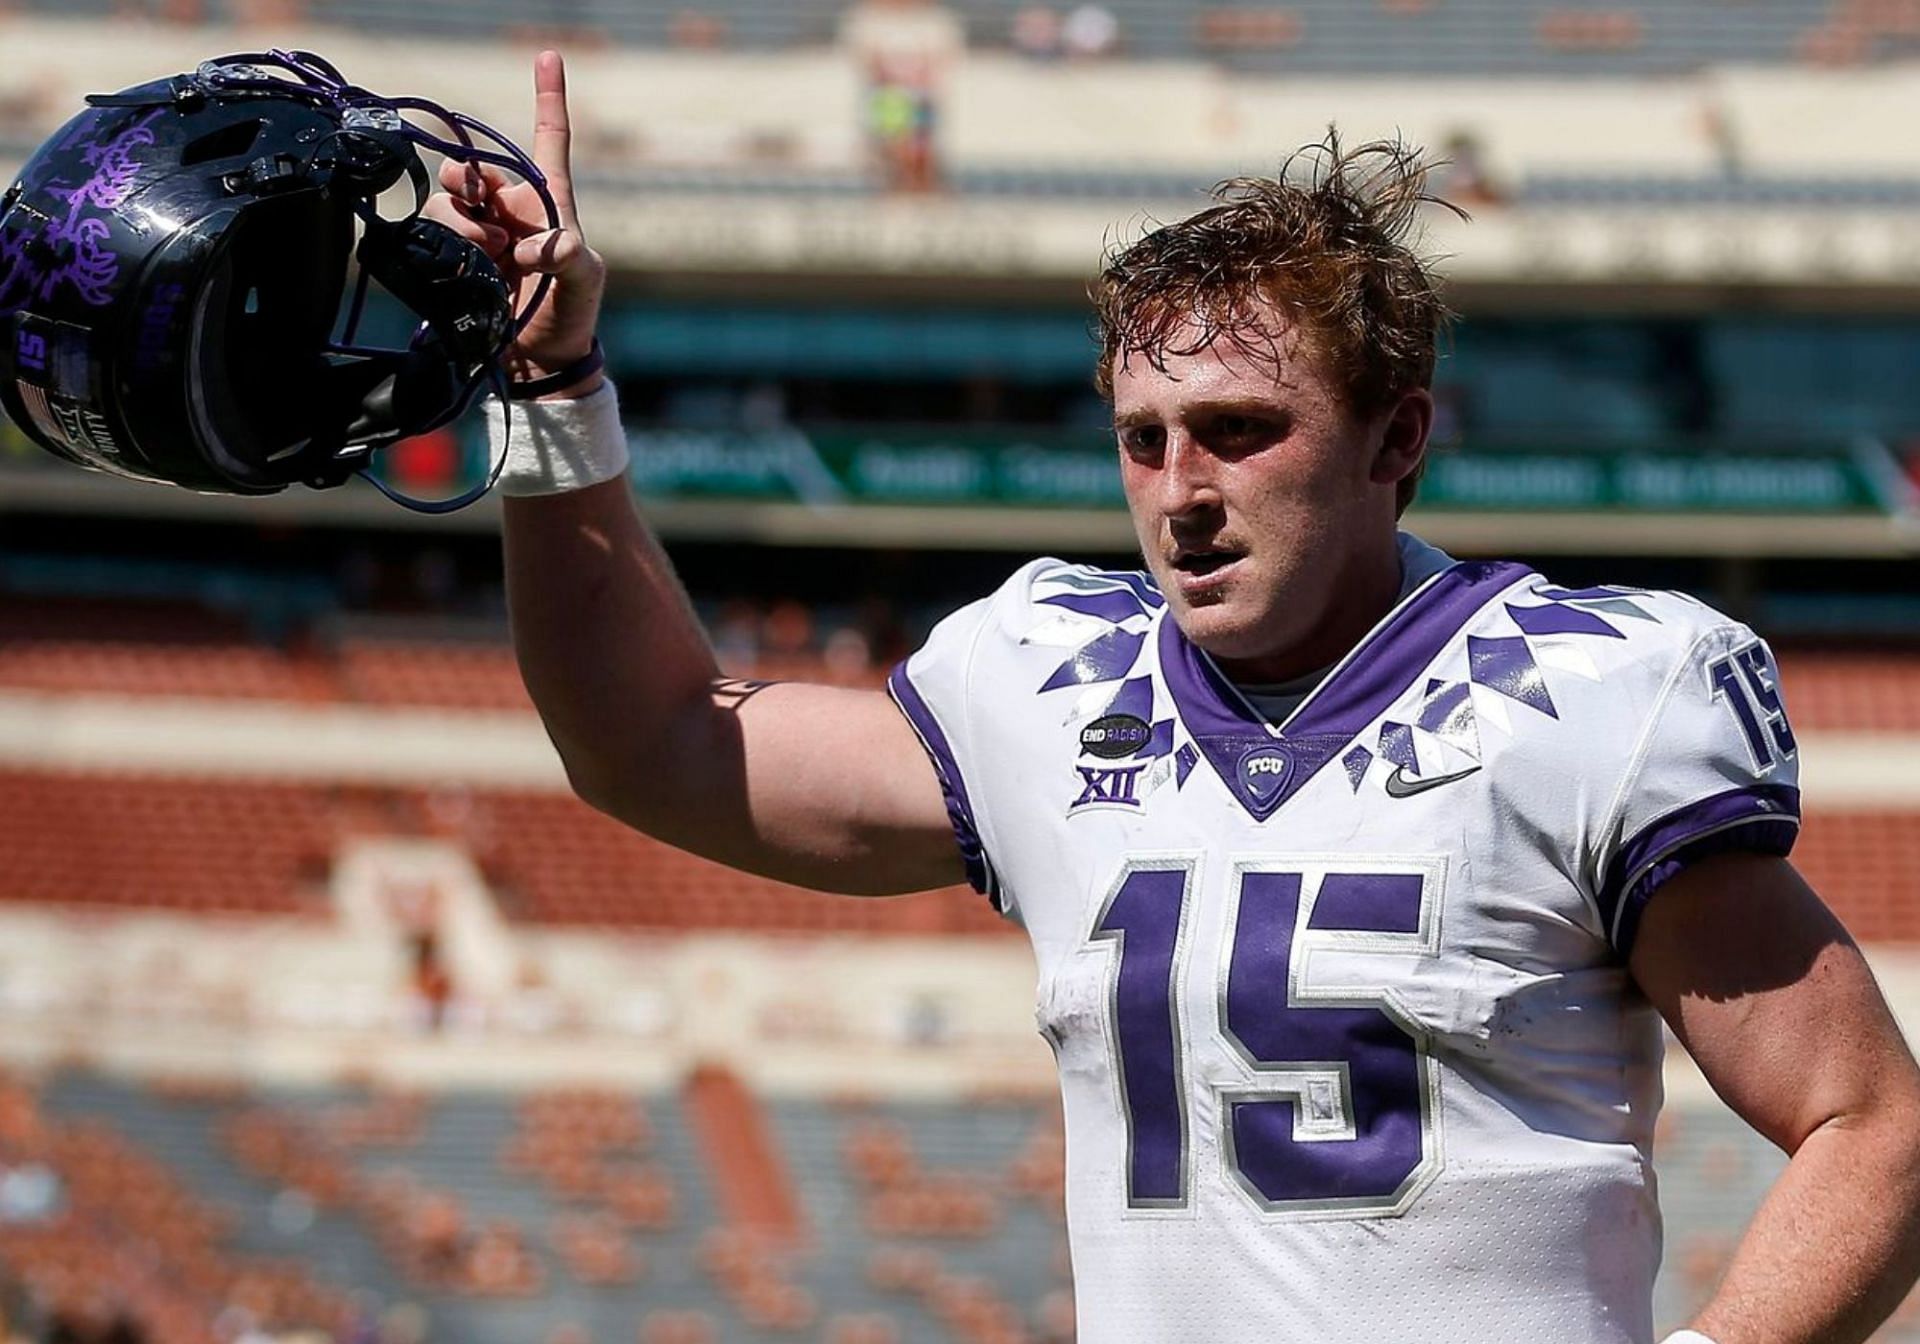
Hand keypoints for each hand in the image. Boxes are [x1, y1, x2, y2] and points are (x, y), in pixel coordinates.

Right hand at [423, 49, 606, 389]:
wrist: (540, 362)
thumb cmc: (572, 316)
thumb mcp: (584, 284)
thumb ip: (570, 258)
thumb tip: (535, 243)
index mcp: (548, 204)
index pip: (549, 141)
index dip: (549, 98)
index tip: (549, 55)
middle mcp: (510, 210)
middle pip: (471, 168)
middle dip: (467, 184)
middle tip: (490, 230)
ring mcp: (479, 233)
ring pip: (447, 201)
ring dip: (460, 225)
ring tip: (489, 259)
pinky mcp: (454, 257)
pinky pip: (432, 232)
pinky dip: (445, 245)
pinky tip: (468, 269)